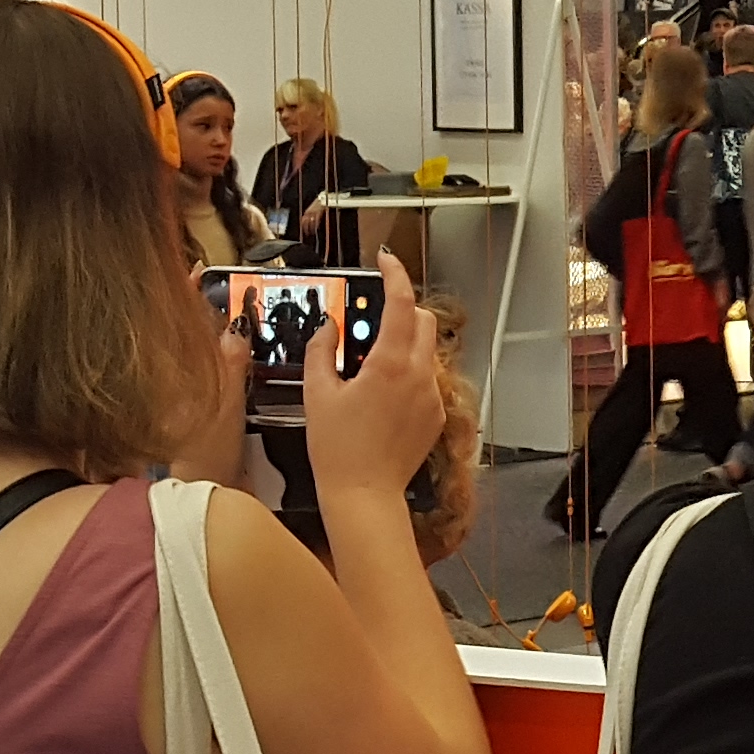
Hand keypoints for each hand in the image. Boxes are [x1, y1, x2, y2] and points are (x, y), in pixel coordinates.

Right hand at [297, 289, 452, 497]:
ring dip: (404, 343)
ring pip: (426, 350)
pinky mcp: (436, 414)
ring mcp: (431, 395)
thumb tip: (328, 325)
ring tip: (371, 365)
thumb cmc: (338, 449)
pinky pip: (426, 379)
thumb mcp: (318, 393)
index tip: (386, 259)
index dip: (395, 273)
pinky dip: (409, 373)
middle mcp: (418, 375)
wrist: (364, 494)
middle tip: (374, 316)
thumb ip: (322, 350)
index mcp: (389, 364)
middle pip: (423, 320)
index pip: (402, 302)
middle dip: (403, 308)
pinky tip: (383, 394)